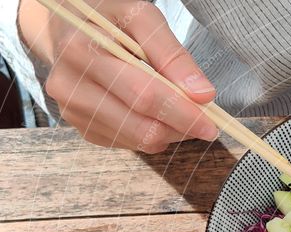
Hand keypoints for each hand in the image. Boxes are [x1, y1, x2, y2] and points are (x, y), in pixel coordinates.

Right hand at [19, 0, 216, 151]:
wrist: (68, 30)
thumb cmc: (109, 20)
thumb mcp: (141, 18)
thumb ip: (174, 54)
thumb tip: (203, 94)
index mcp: (82, 51)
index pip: (144, 95)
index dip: (183, 113)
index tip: (212, 123)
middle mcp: (71, 87)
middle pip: (143, 126)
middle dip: (182, 128)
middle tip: (205, 122)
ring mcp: (74, 113)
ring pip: (141, 141)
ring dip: (170, 132)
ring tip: (178, 111)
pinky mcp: (84, 130)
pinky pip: (132, 145)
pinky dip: (152, 133)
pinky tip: (152, 113)